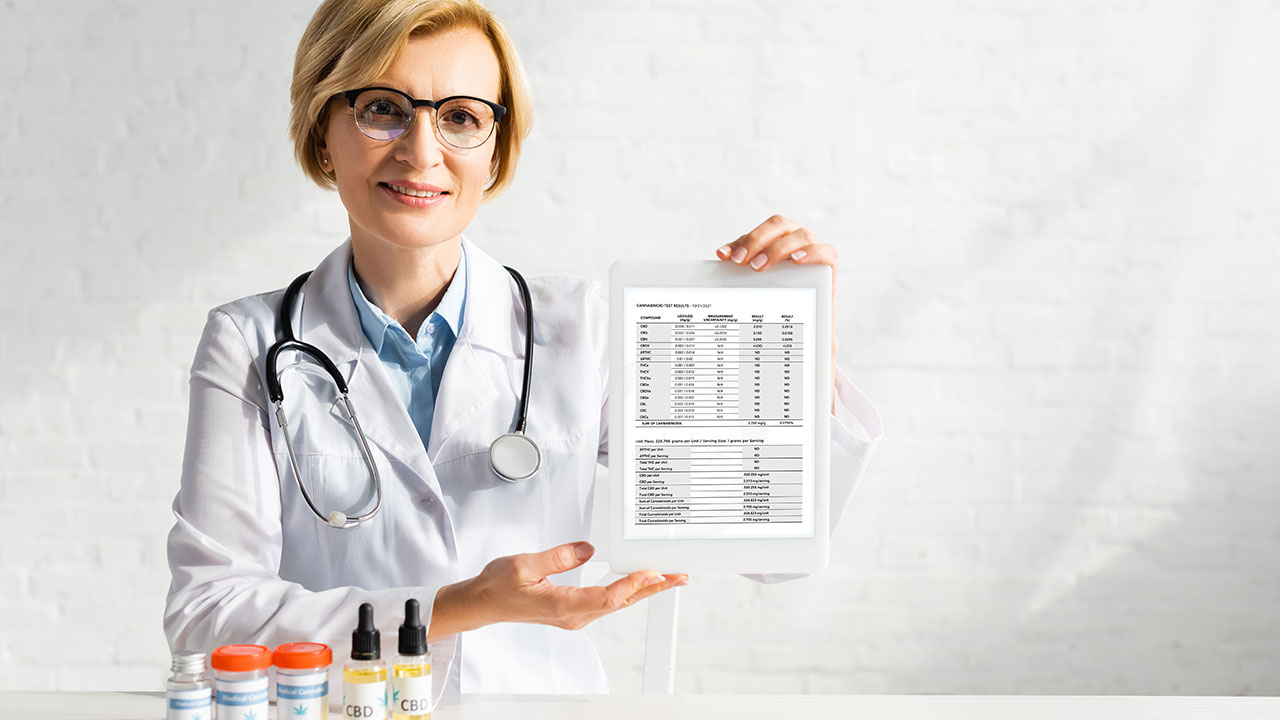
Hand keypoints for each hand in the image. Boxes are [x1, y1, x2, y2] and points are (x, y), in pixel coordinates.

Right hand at [458, 541, 686, 631]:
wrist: (484, 602)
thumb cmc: (498, 585)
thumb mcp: (524, 564)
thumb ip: (558, 556)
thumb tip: (587, 548)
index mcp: (563, 605)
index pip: (607, 598)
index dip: (632, 585)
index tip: (652, 572)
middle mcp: (573, 615)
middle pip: (621, 602)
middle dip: (652, 588)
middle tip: (678, 576)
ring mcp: (574, 615)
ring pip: (617, 603)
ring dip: (643, 589)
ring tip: (667, 577)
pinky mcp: (573, 610)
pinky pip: (607, 601)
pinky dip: (627, 589)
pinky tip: (638, 581)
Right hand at [716, 215, 839, 413]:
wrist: (797, 341)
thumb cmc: (808, 354)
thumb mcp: (815, 365)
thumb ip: (821, 375)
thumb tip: (824, 406)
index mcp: (823, 287)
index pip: (828, 255)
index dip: (815, 252)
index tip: (794, 264)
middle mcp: (806, 263)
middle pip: (798, 233)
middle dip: (775, 244)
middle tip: (753, 266)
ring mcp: (784, 254)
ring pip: (776, 227)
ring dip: (754, 239)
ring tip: (734, 260)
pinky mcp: (763, 253)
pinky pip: (751, 239)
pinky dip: (737, 243)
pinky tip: (723, 256)